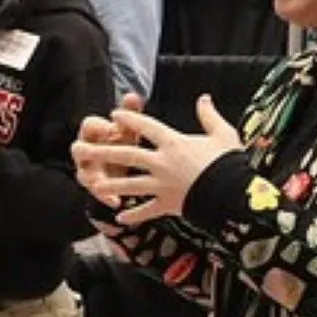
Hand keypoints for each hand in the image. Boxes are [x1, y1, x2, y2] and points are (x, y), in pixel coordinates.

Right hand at [71, 92, 146, 191]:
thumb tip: (133, 95)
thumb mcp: (129, 128)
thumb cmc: (124, 140)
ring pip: (83, 175)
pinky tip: (116, 201)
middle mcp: (87, 150)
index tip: (110, 128)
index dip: (98, 126)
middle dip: (84, 152)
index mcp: (94, 132)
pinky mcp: (95, 186)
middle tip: (90, 153)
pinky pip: (96, 193)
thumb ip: (131, 113)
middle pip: (78, 149)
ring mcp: (88, 169)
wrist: (126, 162)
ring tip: (98, 184)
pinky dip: (105, 197)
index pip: (89, 125)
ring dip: (91, 179)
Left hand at [71, 94, 244, 225]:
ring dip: (111, 184)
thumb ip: (209, 116)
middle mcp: (163, 163)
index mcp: (175, 143)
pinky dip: (134, 215)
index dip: (130, 119)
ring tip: (94, 184)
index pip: (147, 127)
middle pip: (127, 154)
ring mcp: (163, 185)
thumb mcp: (223, 134)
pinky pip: (147, 210)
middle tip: (82, 149)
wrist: (234, 194)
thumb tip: (204, 98)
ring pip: (130, 184)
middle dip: (103, 151)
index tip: (115, 115)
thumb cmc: (229, 162)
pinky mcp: (168, 204)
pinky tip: (119, 218)